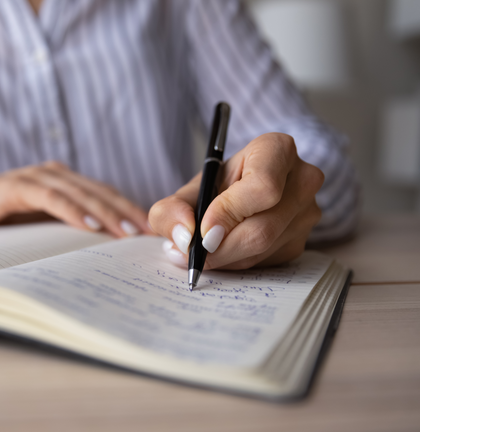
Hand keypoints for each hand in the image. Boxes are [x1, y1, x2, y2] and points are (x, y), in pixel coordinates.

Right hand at [0, 161, 152, 236]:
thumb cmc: (3, 221)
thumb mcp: (43, 228)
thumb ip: (69, 231)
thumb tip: (105, 253)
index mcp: (67, 183)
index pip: (107, 196)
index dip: (131, 212)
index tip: (152, 233)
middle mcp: (57, 175)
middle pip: (101, 193)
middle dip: (127, 213)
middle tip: (148, 234)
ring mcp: (37, 177)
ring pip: (81, 193)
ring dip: (105, 213)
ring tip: (126, 232)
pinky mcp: (17, 186)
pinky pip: (51, 197)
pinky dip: (72, 211)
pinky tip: (88, 226)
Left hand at [149, 133, 323, 269]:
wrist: (236, 195)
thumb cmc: (216, 186)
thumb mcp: (189, 190)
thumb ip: (172, 209)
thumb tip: (183, 237)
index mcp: (277, 149)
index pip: (263, 187)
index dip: (230, 213)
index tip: (204, 231)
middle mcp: (302, 179)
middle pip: (264, 227)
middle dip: (221, 248)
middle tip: (192, 253)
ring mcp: (308, 212)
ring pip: (264, 249)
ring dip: (226, 258)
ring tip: (201, 250)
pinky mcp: (303, 241)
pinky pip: (267, 262)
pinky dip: (238, 262)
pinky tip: (224, 250)